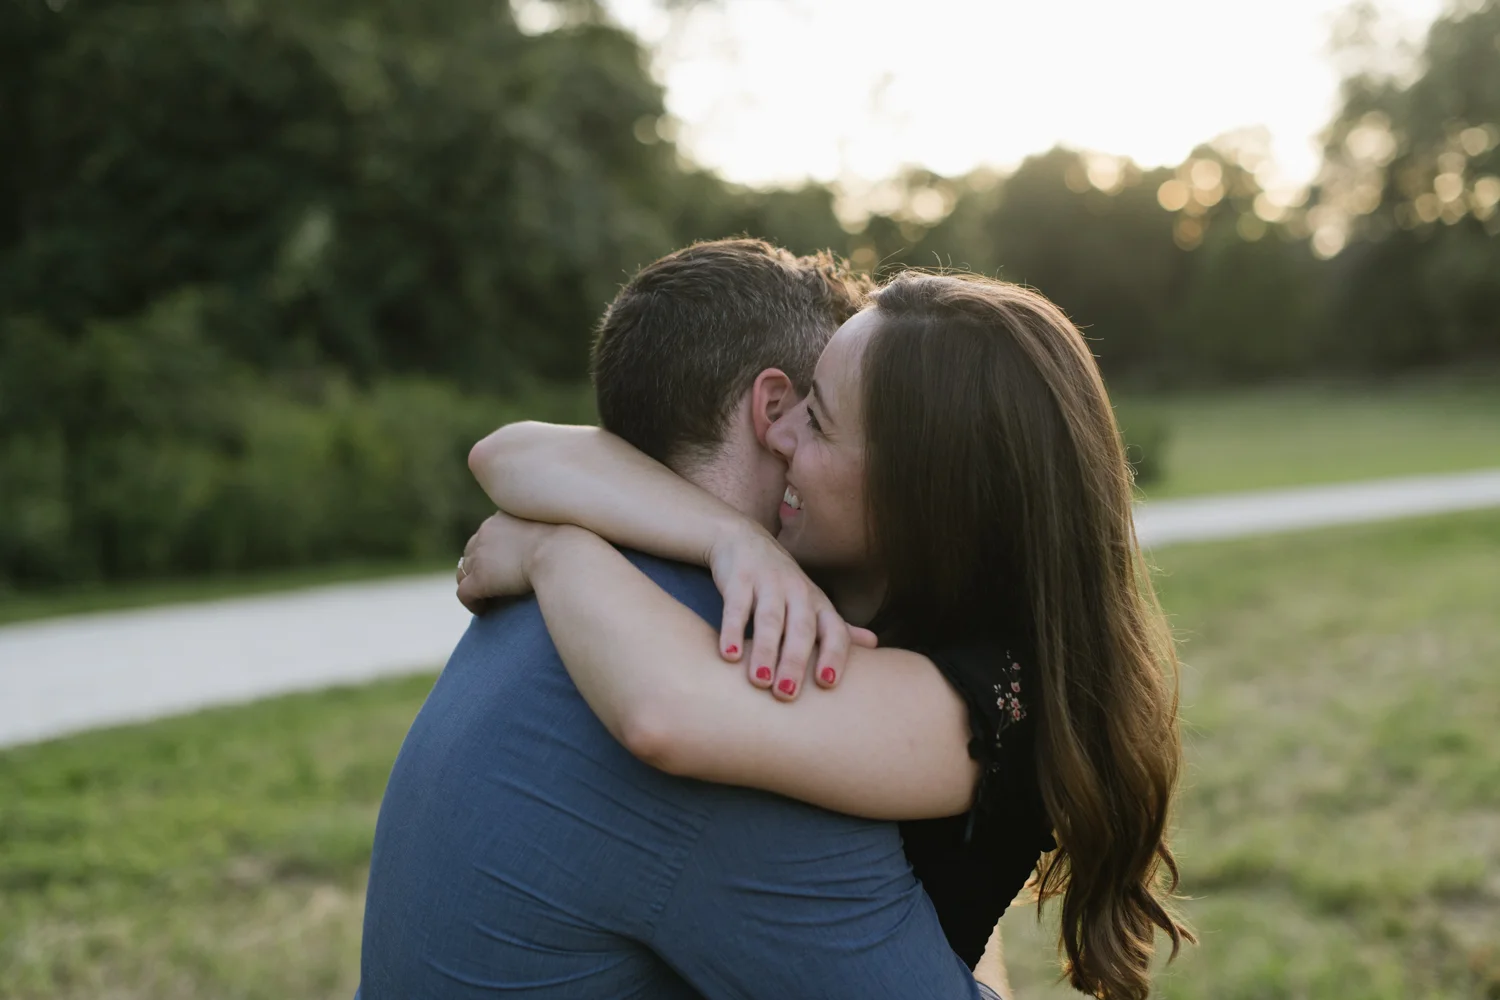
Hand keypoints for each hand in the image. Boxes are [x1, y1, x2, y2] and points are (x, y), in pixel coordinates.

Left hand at [455, 511, 557, 614]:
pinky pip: (464, 593)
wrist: (565, 555)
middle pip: (472, 550)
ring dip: (472, 584)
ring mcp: (481, 555)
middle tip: (493, 583)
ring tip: (486, 598)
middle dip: (478, 565)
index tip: (504, 564)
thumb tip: (560, 541)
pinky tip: (483, 611)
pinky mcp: (480, 579)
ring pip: (464, 571)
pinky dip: (471, 603)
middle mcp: (487, 532)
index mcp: (504, 517)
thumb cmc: (574, 543)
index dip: (493, 549)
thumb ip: (549, 532)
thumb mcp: (558, 527)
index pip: (489, 533)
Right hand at [708, 524, 876, 700]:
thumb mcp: (811, 604)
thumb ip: (837, 628)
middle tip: (787, 693)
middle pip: (801, 628)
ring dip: (765, 650)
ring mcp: (768, 583)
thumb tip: (875, 644)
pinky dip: (732, 631)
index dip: (834, 655)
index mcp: (818, 603)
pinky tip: (729, 656)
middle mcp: (798, 592)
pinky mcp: (739, 579)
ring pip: (770, 619)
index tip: (827, 684)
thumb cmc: (782, 585)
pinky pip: (736, 607)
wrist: (743, 541)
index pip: (834, 630)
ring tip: (760, 681)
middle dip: (796, 661)